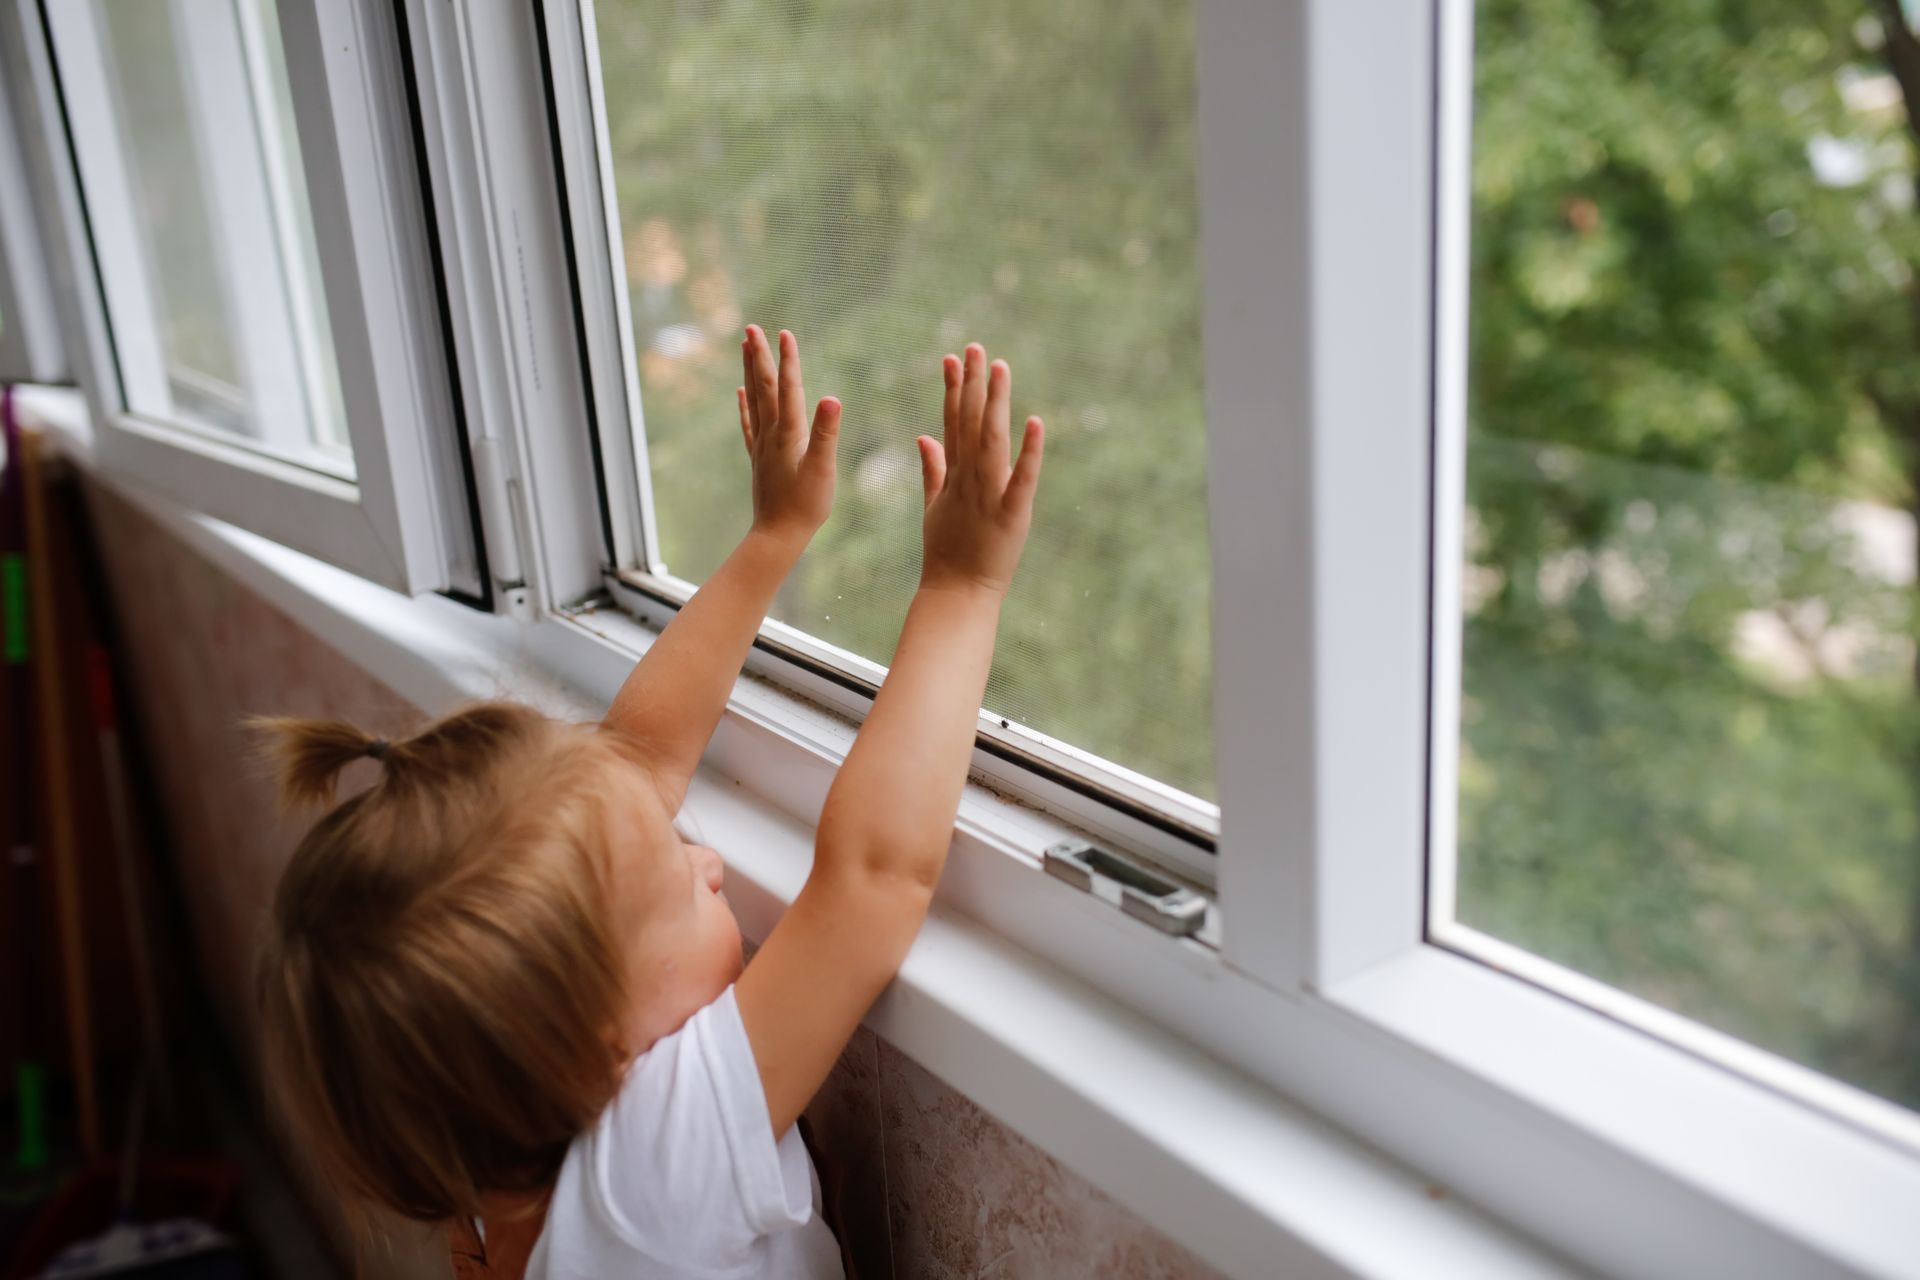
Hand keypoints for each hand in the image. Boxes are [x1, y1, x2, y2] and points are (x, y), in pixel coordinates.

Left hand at [739, 325, 838, 546]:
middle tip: (751, 327)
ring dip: (749, 371)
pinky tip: (740, 392)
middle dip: (758, 355)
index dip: (787, 359)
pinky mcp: (758, 458)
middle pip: (763, 387)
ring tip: (744, 346)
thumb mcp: (822, 470)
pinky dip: (744, 404)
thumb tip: (831, 398)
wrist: (777, 536)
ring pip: (753, 400)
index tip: (784, 332)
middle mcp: (770, 434)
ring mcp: (761, 445)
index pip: (787, 388)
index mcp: (788, 433)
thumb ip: (826, 433)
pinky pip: (748, 423)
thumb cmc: (805, 507)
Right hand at [916, 343, 1044, 595]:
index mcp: (954, 475)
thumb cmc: (947, 554)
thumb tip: (923, 435)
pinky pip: (1022, 479)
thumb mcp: (934, 506)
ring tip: (1000, 369)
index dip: (953, 389)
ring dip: (995, 404)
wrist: (957, 593)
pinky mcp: (1012, 514)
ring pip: (992, 441)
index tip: (953, 358)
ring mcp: (989, 495)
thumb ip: (932, 469)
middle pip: (970, 423)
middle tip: (976, 347)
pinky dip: (1029, 452)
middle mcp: (970, 479)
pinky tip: (1035, 423)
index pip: (952, 423)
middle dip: (972, 384)